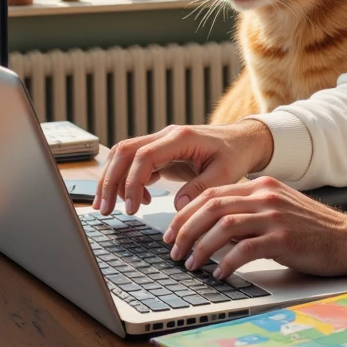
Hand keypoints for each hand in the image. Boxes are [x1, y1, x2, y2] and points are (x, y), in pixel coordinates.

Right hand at [93, 119, 273, 214]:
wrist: (242, 140)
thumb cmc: (235, 154)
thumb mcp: (226, 174)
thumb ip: (201, 188)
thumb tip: (178, 207)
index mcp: (181, 138)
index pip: (144, 156)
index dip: (133, 182)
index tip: (131, 207)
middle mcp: (166, 136)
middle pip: (125, 152)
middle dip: (111, 181)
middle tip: (104, 209)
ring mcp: (161, 143)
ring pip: (124, 156)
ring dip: (112, 180)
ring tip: (108, 207)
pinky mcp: (161, 153)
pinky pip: (135, 164)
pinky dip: (128, 182)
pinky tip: (137, 202)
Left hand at [163, 176, 346, 283]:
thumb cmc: (312, 230)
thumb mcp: (277, 210)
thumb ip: (248, 212)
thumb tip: (212, 229)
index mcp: (261, 186)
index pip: (212, 193)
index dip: (186, 213)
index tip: (173, 232)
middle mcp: (265, 195)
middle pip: (211, 207)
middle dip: (186, 230)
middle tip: (174, 250)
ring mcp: (274, 216)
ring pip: (223, 226)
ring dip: (201, 247)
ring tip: (191, 265)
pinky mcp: (283, 239)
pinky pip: (245, 249)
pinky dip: (227, 263)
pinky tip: (220, 275)